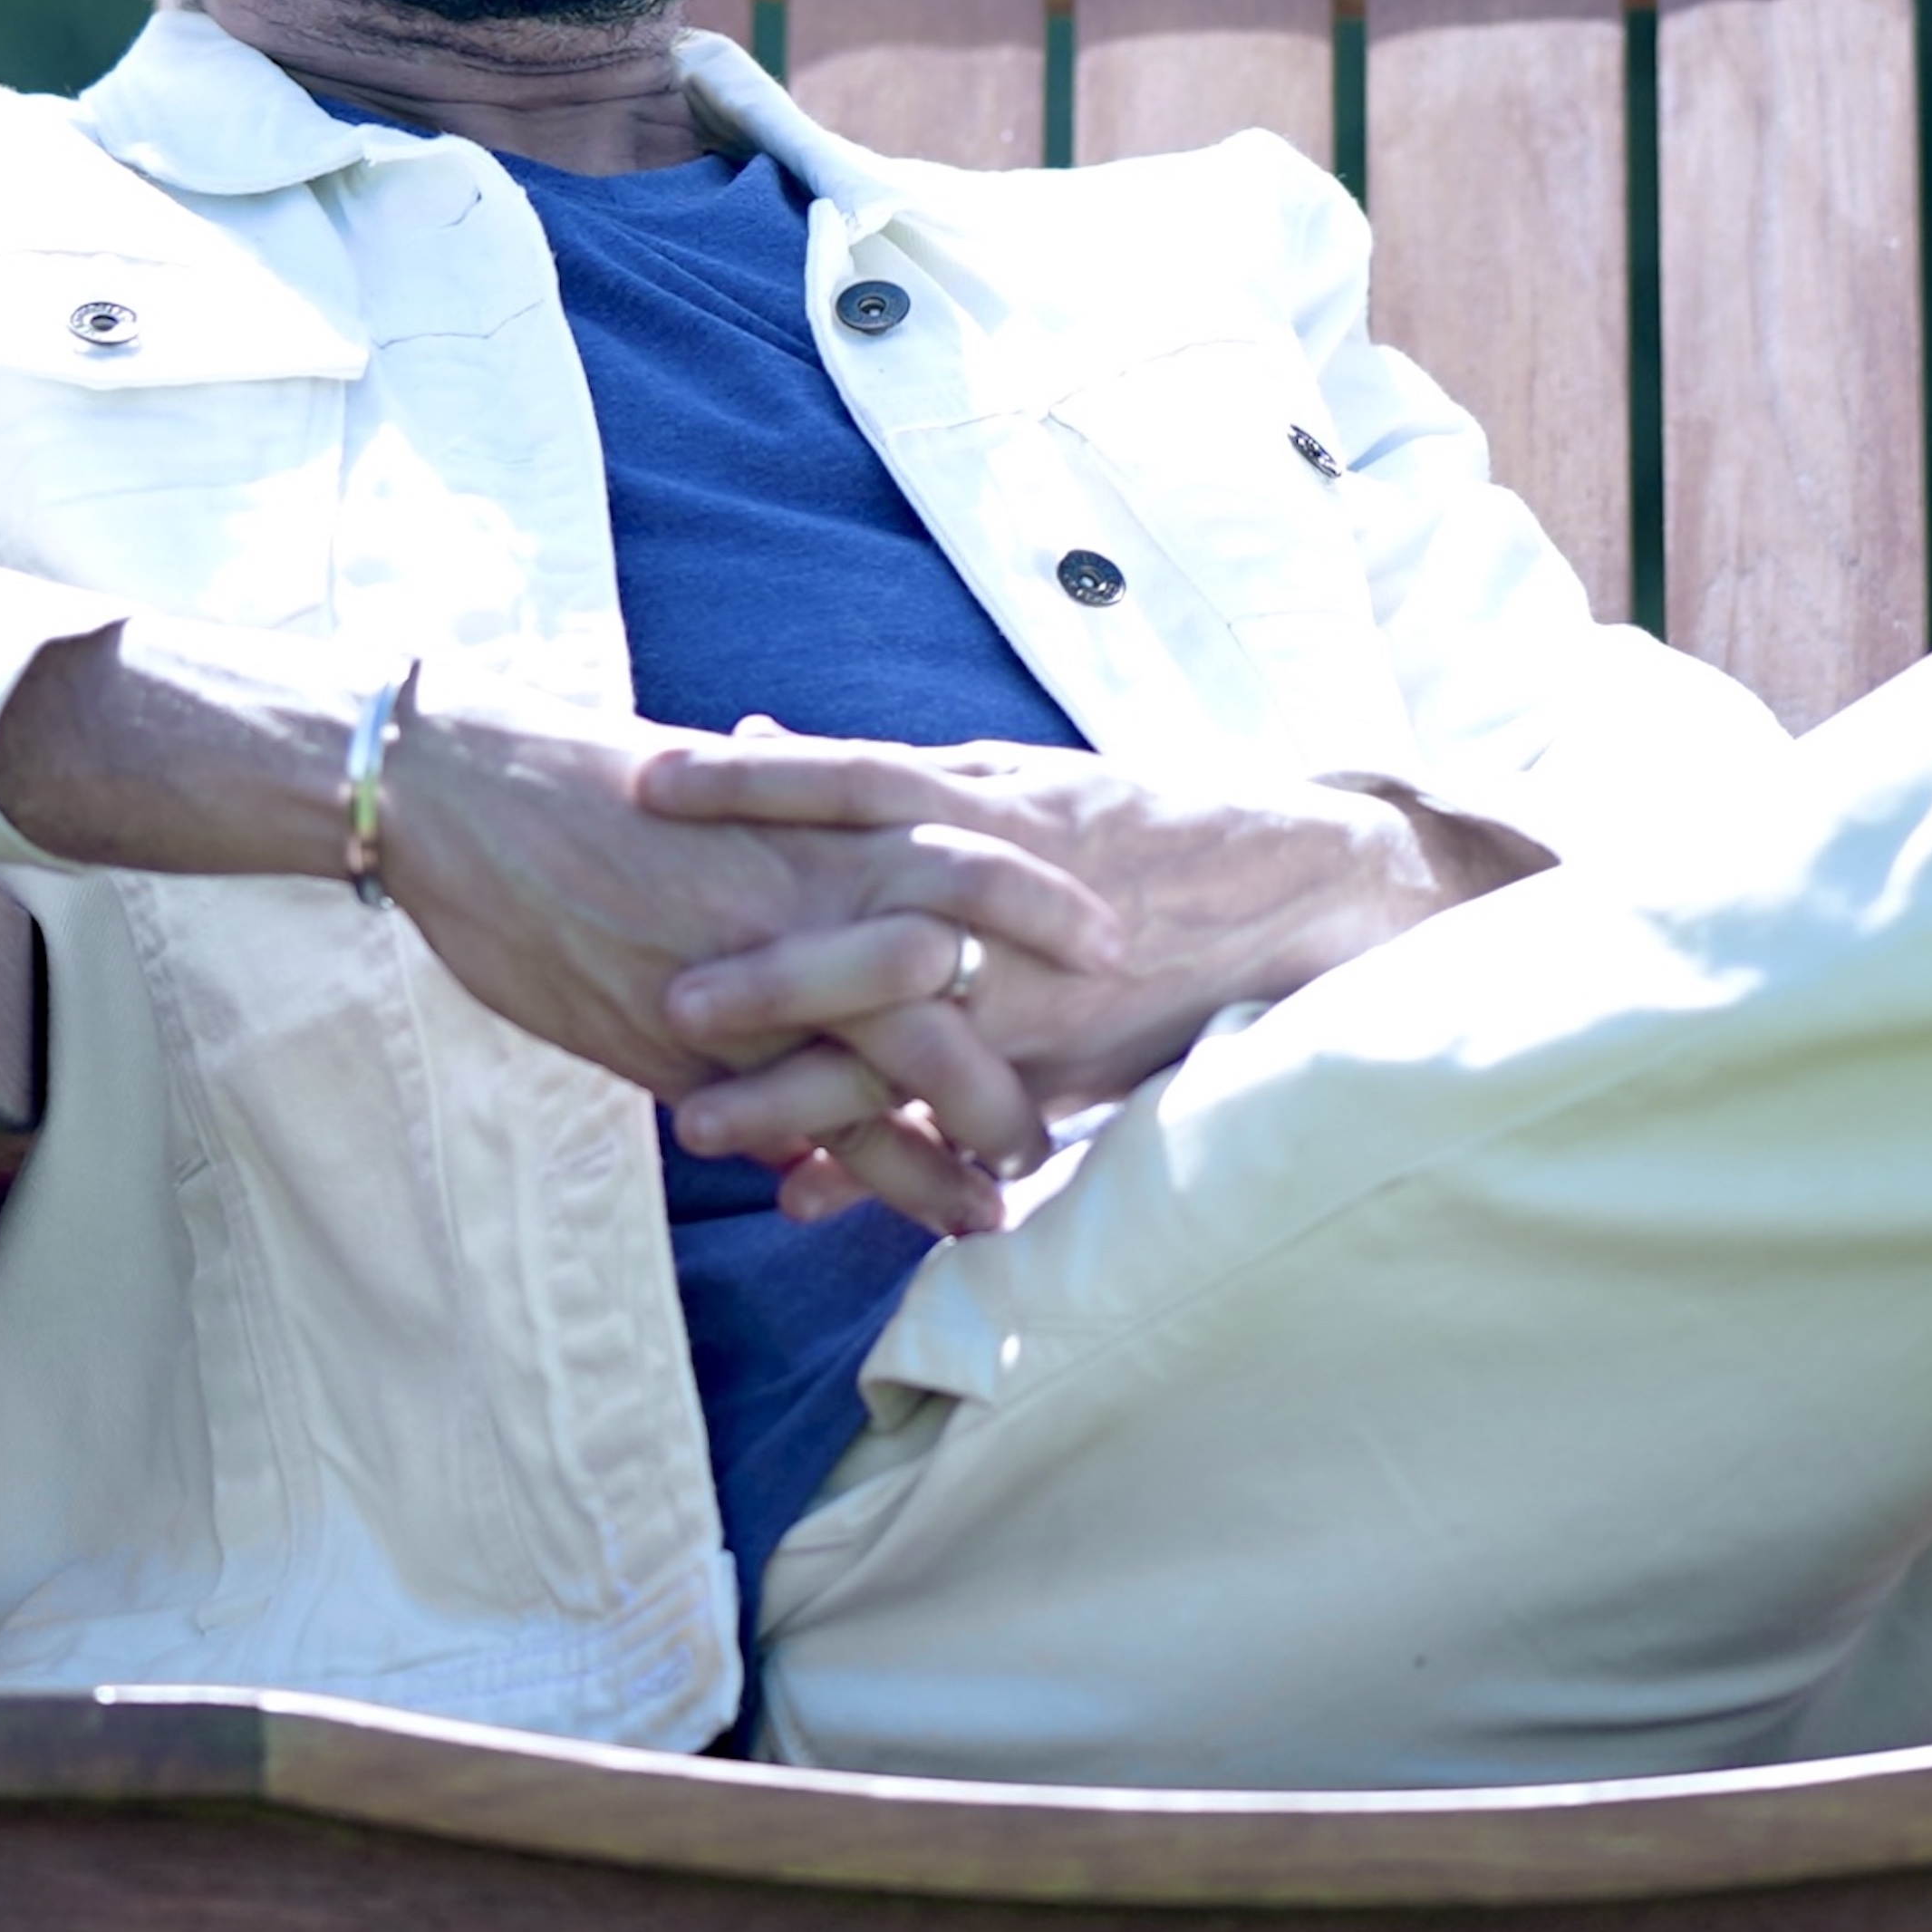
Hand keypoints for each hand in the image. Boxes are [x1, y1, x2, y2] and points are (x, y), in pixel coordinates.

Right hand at [365, 704, 1134, 1228]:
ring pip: (897, 1062)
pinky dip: (863, 1174)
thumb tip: (845, 840)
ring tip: (1011, 1193)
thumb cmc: (581, 779)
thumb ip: (794, 824)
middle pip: (960, 972)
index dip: (1047, 904)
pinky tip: (903, 1214)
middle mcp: (804, 889)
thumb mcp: (716, 788)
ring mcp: (750, 970)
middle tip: (1088, 1090)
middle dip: (1032, 1041)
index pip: (968, 857)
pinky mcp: (684, 1041)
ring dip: (964, 1135)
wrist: (459, 793)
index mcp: (818, 813)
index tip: (1111, 940)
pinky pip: (797, 1124)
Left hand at [633, 732, 1497, 1216]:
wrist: (1287, 885)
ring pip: (905, 1044)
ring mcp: (1035, 981)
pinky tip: (801, 1201)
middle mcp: (1007, 891)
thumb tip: (743, 729)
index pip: (859, 778)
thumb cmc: (1129, 826)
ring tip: (694, 1127)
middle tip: (660, 991)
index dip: (755, 782)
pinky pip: (960, 1121)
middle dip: (771, 968)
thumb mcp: (1006, 775)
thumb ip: (878, 770)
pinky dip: (885, 1167)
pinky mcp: (1062, 1056)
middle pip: (874, 924)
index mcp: (987, 801)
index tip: (644, 780)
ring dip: (800, 1092)